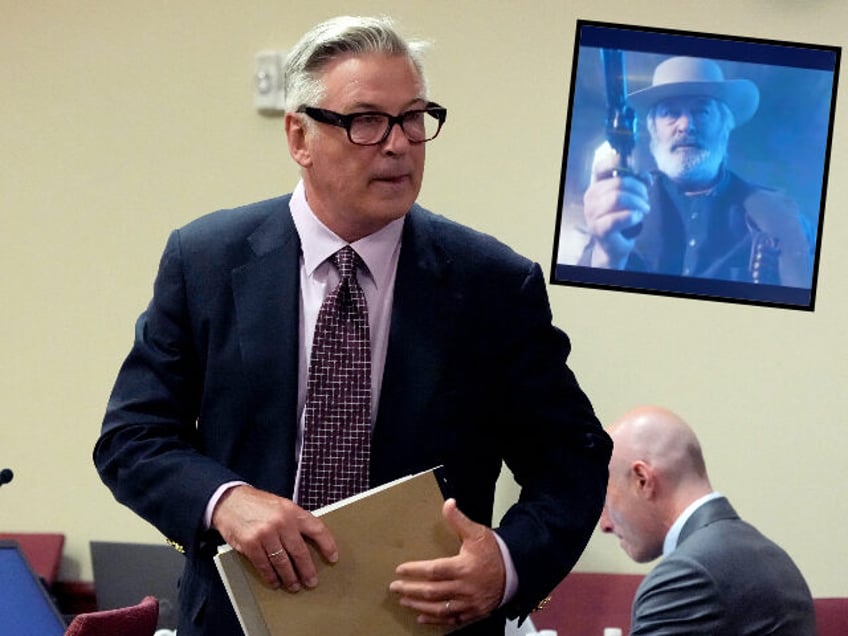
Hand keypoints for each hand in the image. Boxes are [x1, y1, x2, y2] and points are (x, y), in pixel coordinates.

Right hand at [211, 485, 337, 591]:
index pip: (317, 529)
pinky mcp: (250, 545)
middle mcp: (281, 522)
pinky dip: (271, 577)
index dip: (327, 545)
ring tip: (294, 585)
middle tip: (311, 582)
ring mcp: (265, 534)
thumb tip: (310, 542)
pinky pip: (264, 566)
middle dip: (307, 570)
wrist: (230, 501)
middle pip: (300, 552)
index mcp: (292, 511)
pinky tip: (275, 582)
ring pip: (282, 563)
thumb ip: (295, 521)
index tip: (333, 557)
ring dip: (290, 577)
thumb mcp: (281, 506)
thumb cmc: (258, 504)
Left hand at [389, 499, 504, 628]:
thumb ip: (459, 520)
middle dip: (410, 590)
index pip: (433, 570)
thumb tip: (448, 503)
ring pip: (438, 608)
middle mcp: (465, 588)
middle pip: (432, 592)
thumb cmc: (494, 551)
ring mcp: (469, 603)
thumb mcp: (477, 532)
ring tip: (403, 601)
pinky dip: (434, 620)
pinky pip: (451, 620)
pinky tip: (421, 618)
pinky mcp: (473, 613)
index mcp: (464, 567)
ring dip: (418, 605)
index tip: (400, 570)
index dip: (415, 571)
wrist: (515, 570)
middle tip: (394, 588)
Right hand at [583, 141, 649, 267]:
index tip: (634, 171)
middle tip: (645, 199)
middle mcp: (590, 198)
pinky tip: (637, 218)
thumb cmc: (621, 218)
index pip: (601, 167)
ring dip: (637, 203)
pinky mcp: (599, 229)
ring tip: (644, 209)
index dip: (617, 164)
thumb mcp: (630, 197)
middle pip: (618, 183)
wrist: (613, 245)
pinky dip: (632, 216)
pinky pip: (618, 218)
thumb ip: (638, 183)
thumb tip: (646, 176)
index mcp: (596, 186)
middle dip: (638, 189)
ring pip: (618, 198)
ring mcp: (592, 214)